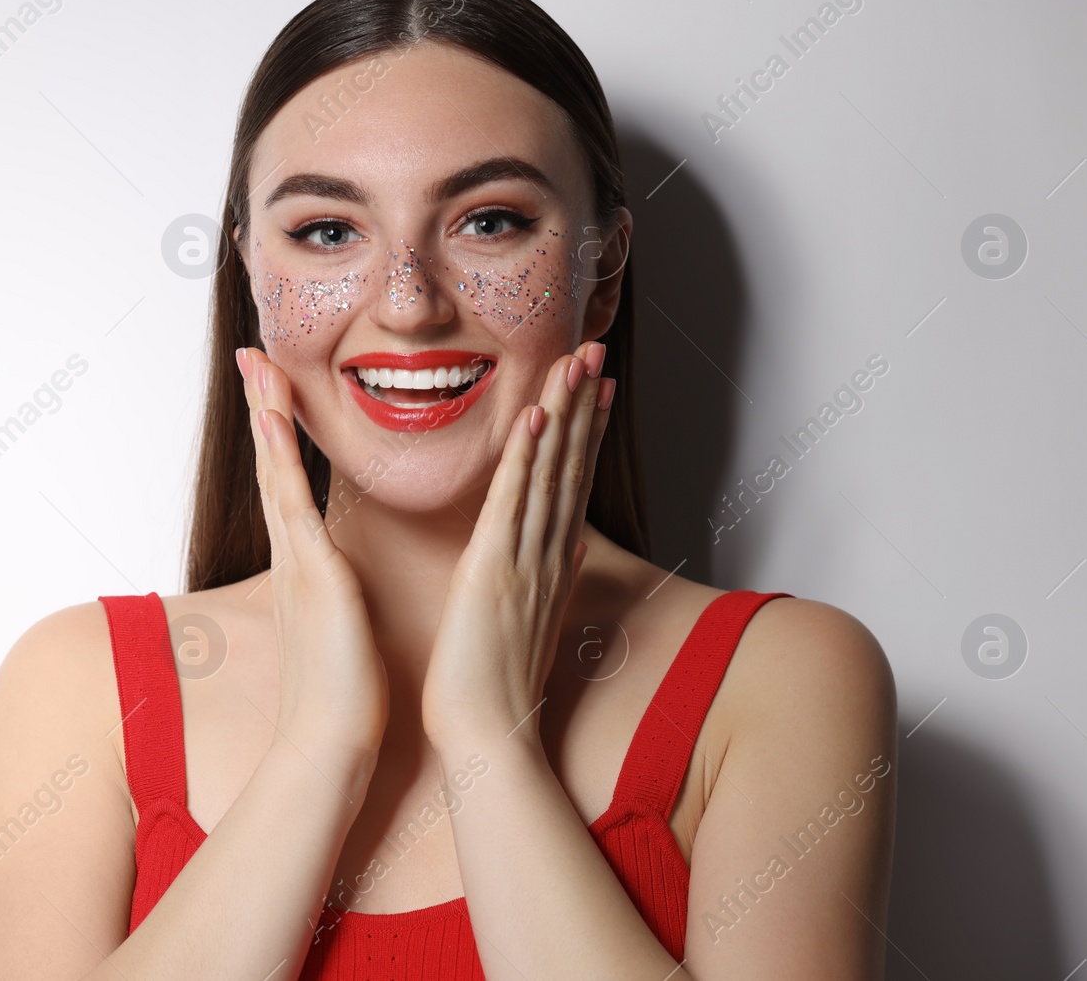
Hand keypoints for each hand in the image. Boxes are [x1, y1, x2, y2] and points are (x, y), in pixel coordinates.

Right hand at [236, 347, 388, 763]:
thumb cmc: (342, 698)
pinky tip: (272, 417)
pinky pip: (291, 502)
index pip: (289, 487)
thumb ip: (339, 603)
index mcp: (305, 569)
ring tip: (257, 364)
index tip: (274, 390)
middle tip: (251, 355)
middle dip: (262, 408)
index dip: (279, 437)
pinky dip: (280, 457)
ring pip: (274, 472)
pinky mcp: (312, 575)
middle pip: (271, 466)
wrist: (328, 748)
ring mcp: (295, 563)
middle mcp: (292, 558)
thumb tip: (345, 590)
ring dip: (266, 414)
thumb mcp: (342, 632)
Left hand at [421, 341, 615, 749]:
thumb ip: (553, 580)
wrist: (487, 736)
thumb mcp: (531, 622)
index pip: (574, 483)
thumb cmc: (497, 686)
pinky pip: (512, 503)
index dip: (587, 431)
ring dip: (562, 413)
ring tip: (574, 361)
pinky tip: (533, 416)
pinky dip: (524, 457)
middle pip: (571, 465)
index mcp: (551, 564)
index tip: (599, 387)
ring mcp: (524, 561)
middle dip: (583, 404)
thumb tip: (574, 549)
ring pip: (549, 472)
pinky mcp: (493, 571)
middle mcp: (547, 555)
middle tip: (595, 350)